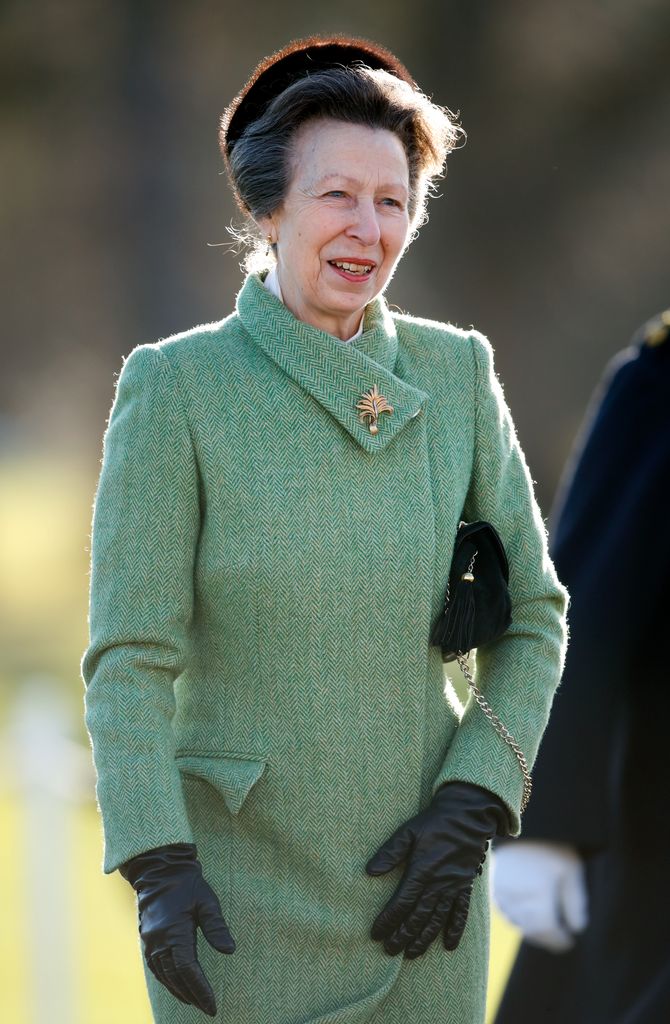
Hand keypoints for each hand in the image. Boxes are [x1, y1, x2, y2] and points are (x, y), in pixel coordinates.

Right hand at [119, 843, 234, 1015]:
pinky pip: (156, 967)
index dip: (200, 990)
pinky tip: (177, 985)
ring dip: (179, 990)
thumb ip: (216, 927)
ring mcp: (150, 941)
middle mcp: (159, 941)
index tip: (212, 1005)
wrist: (160, 869)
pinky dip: (167, 980)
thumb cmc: (187, 884)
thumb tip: (230, 951)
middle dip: (192, 995)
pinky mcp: (147, 939)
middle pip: (175, 977)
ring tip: (194, 1002)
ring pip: (164, 975)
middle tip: (207, 1008)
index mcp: (174, 932)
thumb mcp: (207, 901)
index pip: (188, 970)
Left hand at [365, 782, 509, 958]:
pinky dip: (455, 930)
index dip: (388, 920)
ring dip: (424, 938)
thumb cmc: (434, 822)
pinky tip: (449, 945)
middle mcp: (438, 884)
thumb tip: (370, 872)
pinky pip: (461, 913)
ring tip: (412, 954)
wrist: (467, 816)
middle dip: (402, 935)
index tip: (376, 934)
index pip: (401, 903)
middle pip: (417, 917)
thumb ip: (390, 852)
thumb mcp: (408, 832)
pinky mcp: (465, 886)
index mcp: (421, 870)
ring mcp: (453, 887)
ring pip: (437, 920)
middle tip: (390, 950)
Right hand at [492, 840, 587, 951]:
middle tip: (558, 941)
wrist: (518, 823)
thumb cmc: (549, 846)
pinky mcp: (493, 888)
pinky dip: (518, 917)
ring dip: (532, 929)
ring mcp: (502, 895)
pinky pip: (505, 911)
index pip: (548, 931)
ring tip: (544, 929)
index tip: (569, 942)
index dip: (559, 940)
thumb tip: (577, 928)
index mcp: (537, 898)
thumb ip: (575, 902)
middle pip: (532, 930)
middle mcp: (517, 901)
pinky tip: (527, 914)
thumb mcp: (570, 870)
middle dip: (546, 938)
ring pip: (518, 922)